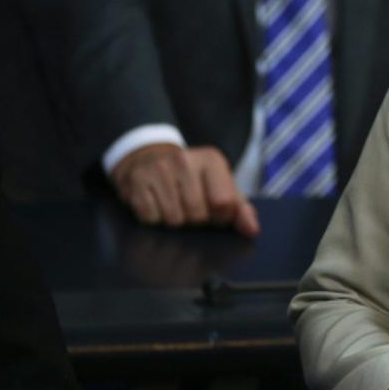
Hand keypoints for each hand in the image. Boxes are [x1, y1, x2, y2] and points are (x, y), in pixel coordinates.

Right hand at [111, 143, 260, 237]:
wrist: (150, 159)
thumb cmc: (193, 179)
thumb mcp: (221, 188)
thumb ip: (241, 210)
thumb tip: (252, 230)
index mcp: (212, 160)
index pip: (223, 204)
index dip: (220, 216)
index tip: (215, 210)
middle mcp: (185, 160)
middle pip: (197, 215)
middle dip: (196, 220)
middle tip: (191, 207)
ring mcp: (158, 169)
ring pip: (173, 219)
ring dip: (175, 220)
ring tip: (174, 204)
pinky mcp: (136, 180)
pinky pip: (150, 218)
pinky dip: (154, 218)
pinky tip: (157, 203)